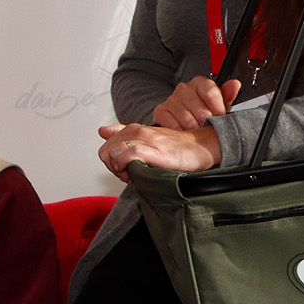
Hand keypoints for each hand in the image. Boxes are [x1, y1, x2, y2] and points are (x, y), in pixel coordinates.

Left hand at [97, 123, 222, 181]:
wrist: (201, 146)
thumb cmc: (176, 147)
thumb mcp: (146, 138)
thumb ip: (123, 134)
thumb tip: (102, 131)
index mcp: (132, 129)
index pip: (106, 147)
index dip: (111, 162)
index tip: (124, 169)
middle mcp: (136, 131)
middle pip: (105, 152)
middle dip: (113, 167)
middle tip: (129, 174)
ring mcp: (144, 139)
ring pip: (113, 153)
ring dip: (120, 169)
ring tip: (135, 173)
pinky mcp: (153, 149)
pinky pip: (128, 155)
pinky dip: (127, 167)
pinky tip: (139, 172)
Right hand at [152, 76, 240, 131]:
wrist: (183, 117)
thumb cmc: (204, 109)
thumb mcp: (219, 103)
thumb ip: (228, 94)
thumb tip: (235, 84)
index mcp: (200, 83)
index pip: (211, 94)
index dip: (218, 110)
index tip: (220, 118)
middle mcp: (184, 89)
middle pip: (201, 111)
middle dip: (207, 124)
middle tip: (209, 129)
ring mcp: (171, 100)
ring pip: (188, 121)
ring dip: (195, 131)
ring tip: (198, 133)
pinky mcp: (161, 111)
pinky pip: (173, 126)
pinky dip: (181, 133)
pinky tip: (185, 133)